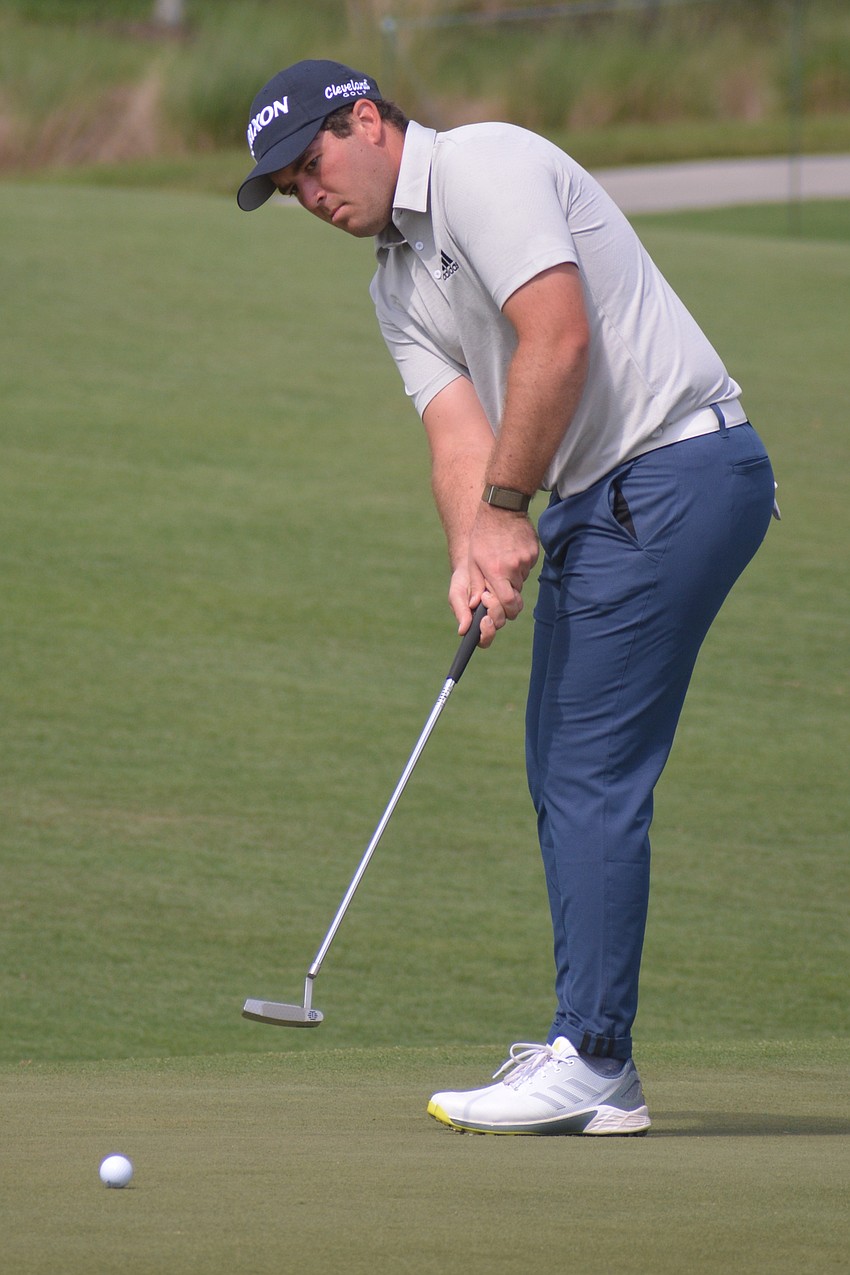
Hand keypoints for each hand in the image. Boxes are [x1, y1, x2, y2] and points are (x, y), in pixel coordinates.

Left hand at [453, 504, 538, 646]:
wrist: (501, 508)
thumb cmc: (482, 535)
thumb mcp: (473, 561)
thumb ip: (476, 585)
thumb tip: (476, 605)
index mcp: (497, 571)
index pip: (508, 603)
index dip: (504, 608)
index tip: (495, 601)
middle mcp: (514, 568)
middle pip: (516, 596)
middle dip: (507, 596)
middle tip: (497, 584)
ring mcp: (526, 560)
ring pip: (521, 581)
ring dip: (512, 579)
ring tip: (502, 561)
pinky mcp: (534, 553)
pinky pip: (527, 568)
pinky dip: (519, 566)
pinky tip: (510, 553)